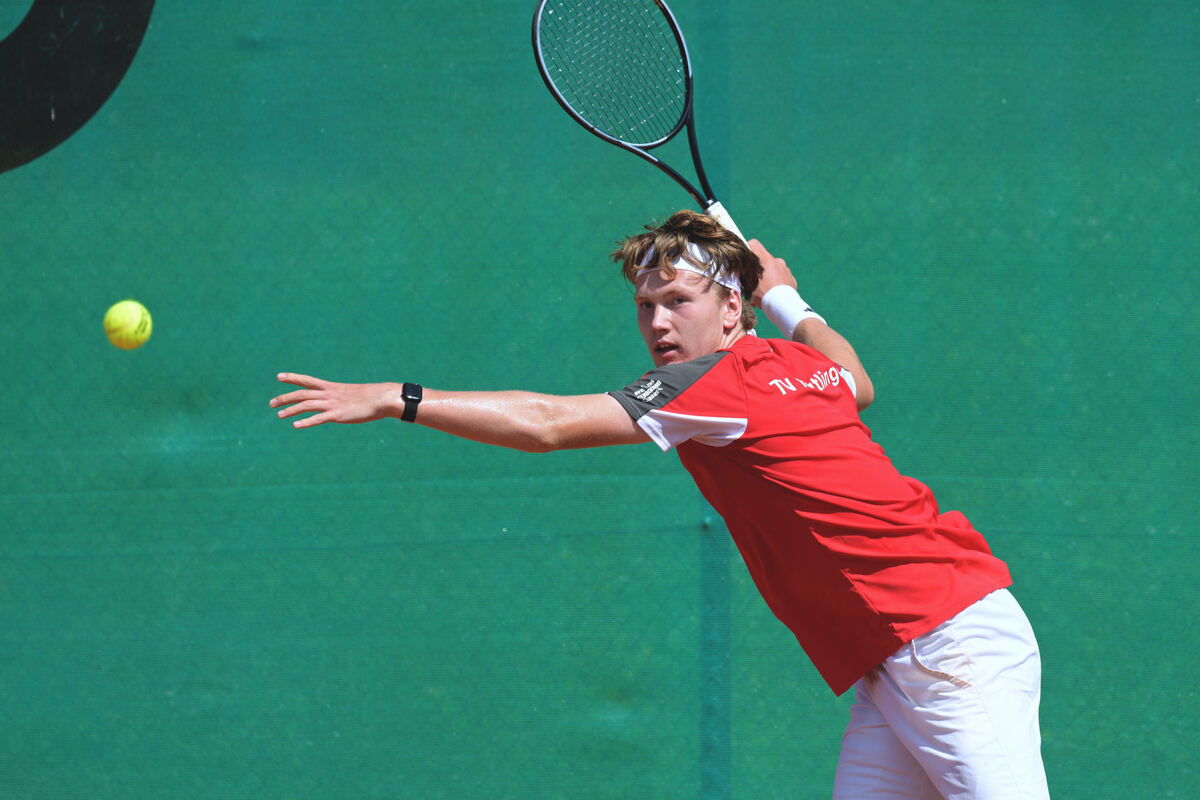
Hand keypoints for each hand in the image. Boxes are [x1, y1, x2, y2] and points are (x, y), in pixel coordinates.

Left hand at [270, 373, 400, 428]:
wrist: (381, 398)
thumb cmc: (369, 397)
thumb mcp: (351, 393)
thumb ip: (340, 397)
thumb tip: (339, 401)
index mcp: (331, 387)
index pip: (307, 380)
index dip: (293, 378)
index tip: (279, 376)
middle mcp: (328, 394)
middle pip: (301, 394)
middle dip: (285, 398)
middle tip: (271, 403)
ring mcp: (332, 404)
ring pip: (306, 405)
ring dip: (291, 410)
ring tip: (279, 415)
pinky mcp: (337, 415)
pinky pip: (318, 419)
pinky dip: (306, 422)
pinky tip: (296, 425)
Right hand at [747, 239, 796, 306]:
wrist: (783, 306)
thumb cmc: (764, 296)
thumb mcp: (748, 287)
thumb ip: (744, 278)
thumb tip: (739, 275)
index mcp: (765, 259)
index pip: (754, 243)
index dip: (748, 249)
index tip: (746, 259)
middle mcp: (777, 261)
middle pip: (764, 259)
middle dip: (759, 268)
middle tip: (755, 281)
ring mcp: (786, 269)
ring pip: (774, 269)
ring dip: (769, 276)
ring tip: (765, 290)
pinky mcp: (791, 278)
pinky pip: (782, 278)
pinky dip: (778, 283)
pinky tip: (774, 294)